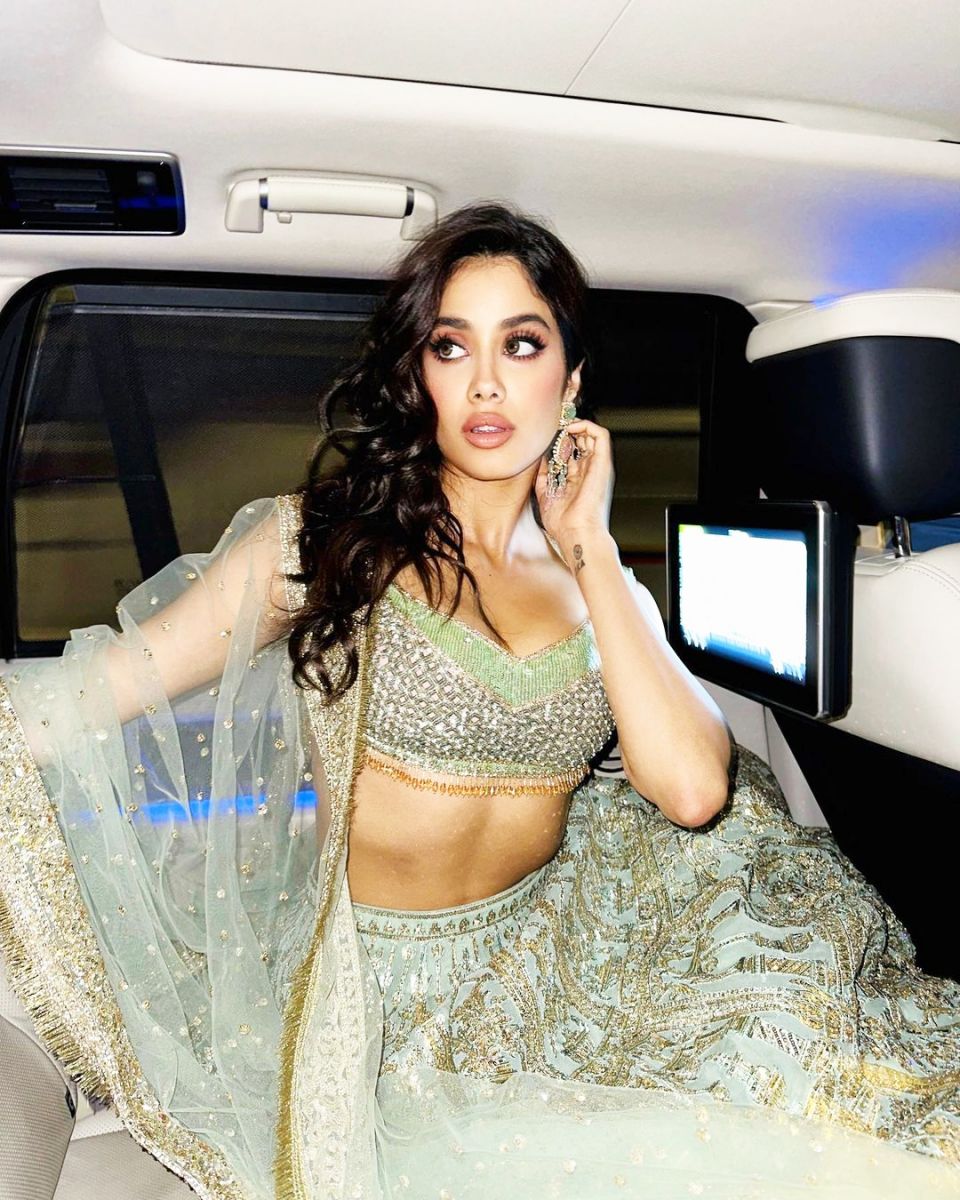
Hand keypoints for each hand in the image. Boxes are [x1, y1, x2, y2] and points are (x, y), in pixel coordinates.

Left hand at [535, 418, 614, 564]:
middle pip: (583, 440)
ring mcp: (597, 467)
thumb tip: (539, 459)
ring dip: (577, 425)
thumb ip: (543, 477)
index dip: (561, 439)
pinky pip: (601, 436)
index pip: (573, 451)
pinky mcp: (602, 464)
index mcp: (578, 478)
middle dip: (569, 429)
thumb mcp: (546, 495)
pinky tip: (570, 429)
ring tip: (562, 425)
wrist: (576, 534)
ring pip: (593, 435)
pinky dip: (587, 426)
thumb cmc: (563, 523)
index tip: (546, 434)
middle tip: (553, 426)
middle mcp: (589, 471)